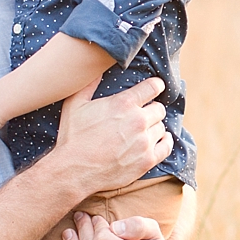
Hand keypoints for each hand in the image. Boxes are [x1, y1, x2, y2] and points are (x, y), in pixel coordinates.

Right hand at [54, 76, 170, 194]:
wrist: (73, 171)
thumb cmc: (73, 137)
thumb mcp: (74, 105)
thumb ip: (88, 84)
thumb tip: (96, 68)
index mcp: (123, 103)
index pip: (153, 87)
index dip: (155, 86)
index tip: (155, 88)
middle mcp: (138, 121)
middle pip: (159, 109)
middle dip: (151, 110)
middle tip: (143, 115)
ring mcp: (144, 142)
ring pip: (161, 127)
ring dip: (154, 128)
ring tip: (143, 131)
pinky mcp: (147, 160)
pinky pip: (167, 146)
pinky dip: (165, 142)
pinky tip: (160, 140)